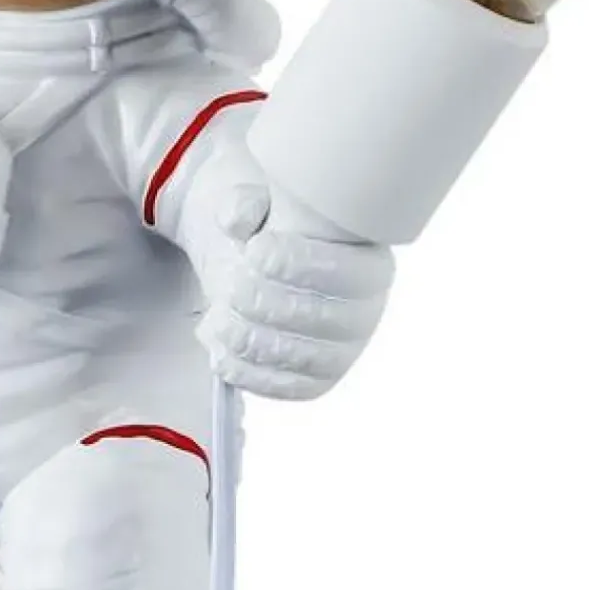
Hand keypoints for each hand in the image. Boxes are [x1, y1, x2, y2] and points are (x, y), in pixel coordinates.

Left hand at [188, 171, 393, 400]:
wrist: (256, 270)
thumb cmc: (272, 235)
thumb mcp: (261, 207)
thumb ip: (247, 204)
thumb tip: (236, 218)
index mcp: (369, 266)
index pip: (346, 273)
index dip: (300, 264)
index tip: (256, 250)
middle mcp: (364, 314)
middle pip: (317, 318)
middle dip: (263, 301)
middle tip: (232, 282)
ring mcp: (341, 353)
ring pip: (295, 356)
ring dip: (247, 336)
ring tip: (219, 315)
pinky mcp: (314, 382)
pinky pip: (281, 386)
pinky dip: (243, 369)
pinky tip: (220, 346)